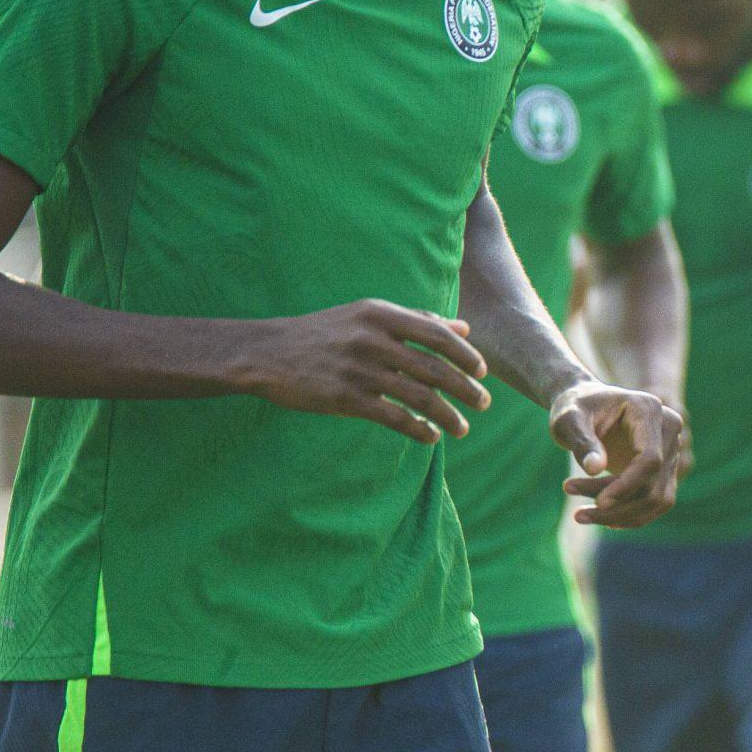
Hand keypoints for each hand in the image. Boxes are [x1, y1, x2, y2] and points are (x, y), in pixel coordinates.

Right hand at [237, 301, 490, 443]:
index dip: (465, 354)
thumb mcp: (367, 315)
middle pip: (434, 367)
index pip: (437, 334)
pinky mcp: (345, 398)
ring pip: (418, 396)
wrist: (267, 353)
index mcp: (380, 314)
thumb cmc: (325, 332)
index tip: (482, 372)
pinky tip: (431, 437)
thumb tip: (463, 328)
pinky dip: (418, 429)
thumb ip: (416, 320)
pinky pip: (393, 417)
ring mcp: (359, 370)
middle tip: (483, 403)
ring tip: (462, 428)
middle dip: (465, 389)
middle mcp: (372, 339)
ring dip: (447, 415)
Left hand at [557, 380, 687, 528]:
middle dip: (617, 505)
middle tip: (577, 514)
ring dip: (622, 515)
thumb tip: (596, 468)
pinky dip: (630, 515)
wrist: (584, 405)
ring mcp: (670, 449)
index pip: (650, 458)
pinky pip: (655, 501)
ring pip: (657, 498)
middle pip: (653, 483)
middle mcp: (668, 428)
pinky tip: (601, 517)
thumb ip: (582, 441)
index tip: (598, 503)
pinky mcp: (665, 468)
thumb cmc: (574, 408)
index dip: (627, 485)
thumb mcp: (568, 420)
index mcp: (648, 409)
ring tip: (581, 515)